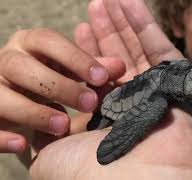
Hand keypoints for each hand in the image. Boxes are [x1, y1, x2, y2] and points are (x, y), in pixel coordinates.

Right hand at [0, 27, 123, 151]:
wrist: (23, 102)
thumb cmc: (54, 81)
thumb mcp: (73, 73)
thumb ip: (95, 70)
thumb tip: (120, 67)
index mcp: (30, 44)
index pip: (48, 41)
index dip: (75, 58)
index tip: (102, 78)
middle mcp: (7, 61)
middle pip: (21, 66)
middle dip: (57, 85)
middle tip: (90, 104)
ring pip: (0, 95)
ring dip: (33, 112)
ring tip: (63, 126)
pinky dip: (1, 137)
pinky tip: (23, 145)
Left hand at [30, 0, 191, 178]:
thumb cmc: (97, 174)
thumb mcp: (53, 155)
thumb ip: (43, 134)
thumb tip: (38, 120)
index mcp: (109, 118)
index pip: (96, 77)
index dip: (85, 54)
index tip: (77, 32)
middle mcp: (135, 103)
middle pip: (118, 59)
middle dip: (105, 33)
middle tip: (93, 8)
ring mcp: (157, 91)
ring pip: (138, 49)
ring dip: (121, 23)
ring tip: (106, 1)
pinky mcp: (176, 81)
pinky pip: (158, 46)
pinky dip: (143, 23)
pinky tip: (127, 2)